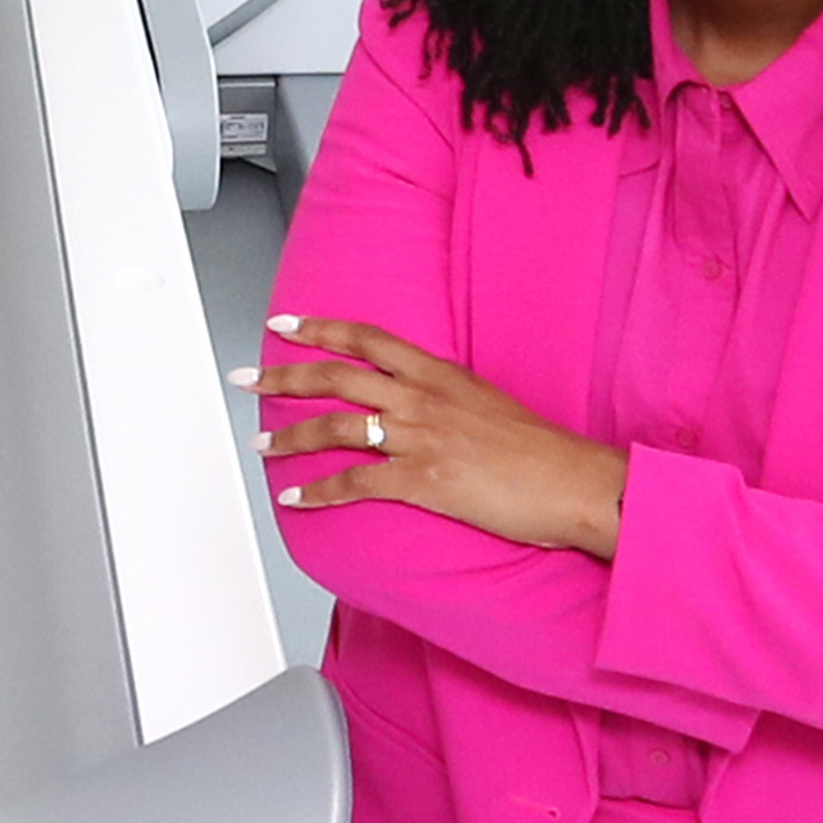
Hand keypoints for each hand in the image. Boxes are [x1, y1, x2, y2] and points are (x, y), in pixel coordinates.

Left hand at [241, 313, 630, 559]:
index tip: (283, 326)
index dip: (319, 328)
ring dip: (290, 438)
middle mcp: (421, 397)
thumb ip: (442, 394)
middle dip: (282, 378)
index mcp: (437, 373)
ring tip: (262, 448)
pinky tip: (297, 497)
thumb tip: (410, 398)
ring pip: (336, 427)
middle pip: (335, 377)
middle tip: (246, 378)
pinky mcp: (423, 479)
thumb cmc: (539, 451)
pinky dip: (319, 491)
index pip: (365, 337)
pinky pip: (355, 483)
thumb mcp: (485, 400)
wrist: (576, 483)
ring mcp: (419, 437)